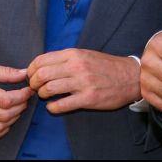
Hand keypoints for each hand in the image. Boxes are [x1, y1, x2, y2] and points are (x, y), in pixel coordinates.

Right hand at [0, 60, 31, 140]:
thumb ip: (4, 72)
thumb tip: (23, 74)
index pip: (6, 100)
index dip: (22, 96)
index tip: (28, 90)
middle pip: (5, 115)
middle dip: (20, 107)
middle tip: (24, 98)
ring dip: (13, 119)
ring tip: (16, 108)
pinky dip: (1, 130)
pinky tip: (5, 120)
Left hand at [26, 49, 140, 112]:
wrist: (130, 77)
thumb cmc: (105, 66)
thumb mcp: (85, 54)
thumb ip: (65, 58)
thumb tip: (42, 65)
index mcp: (74, 54)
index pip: (41, 60)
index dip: (31, 70)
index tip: (32, 76)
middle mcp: (76, 67)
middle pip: (42, 75)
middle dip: (34, 83)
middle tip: (36, 88)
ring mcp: (82, 83)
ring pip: (49, 89)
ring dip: (42, 95)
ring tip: (45, 96)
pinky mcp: (88, 98)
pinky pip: (61, 105)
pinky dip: (52, 108)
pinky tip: (53, 106)